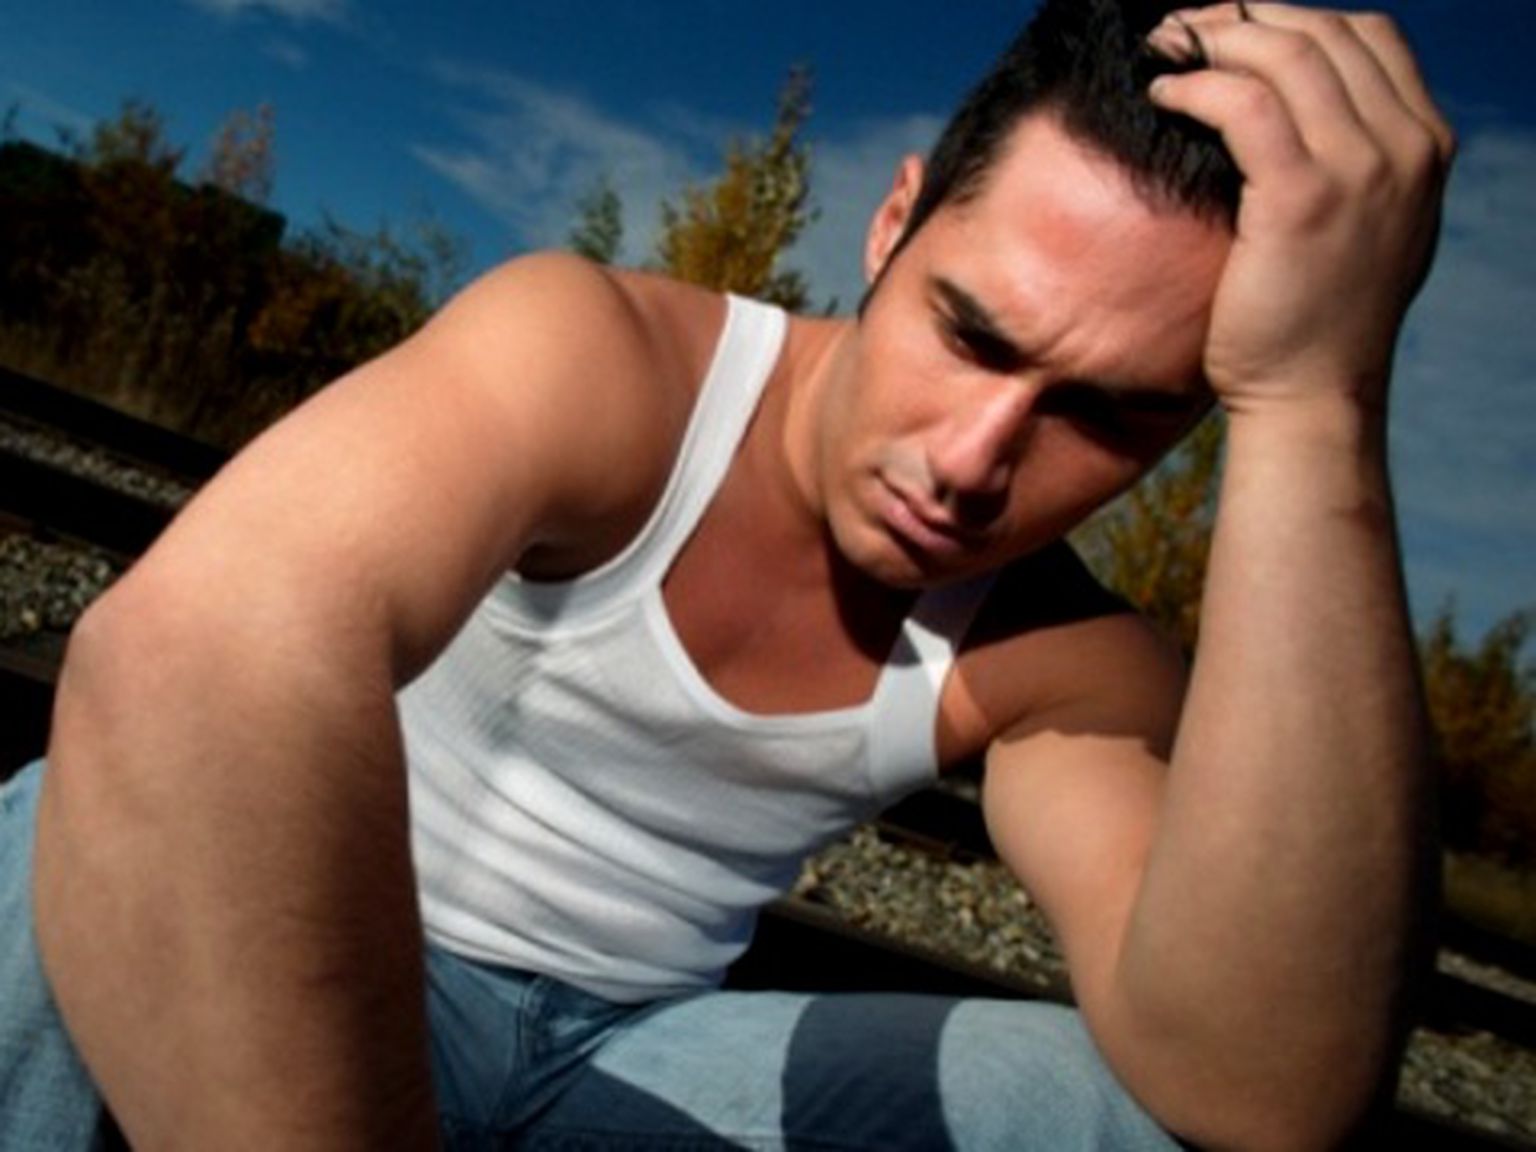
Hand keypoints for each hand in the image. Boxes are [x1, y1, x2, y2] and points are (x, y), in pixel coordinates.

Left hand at [1147, 4, 1455, 416]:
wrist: (1312, 395)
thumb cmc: (1318, 321)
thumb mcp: (1368, 229)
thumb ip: (1360, 164)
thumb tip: (1308, 112)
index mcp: (1425, 146)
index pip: (1369, 36)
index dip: (1293, 17)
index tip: (1233, 28)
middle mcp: (1404, 147)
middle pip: (1322, 33)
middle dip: (1242, 17)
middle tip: (1182, 28)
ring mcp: (1360, 169)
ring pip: (1284, 55)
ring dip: (1213, 39)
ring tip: (1165, 49)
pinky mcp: (1301, 197)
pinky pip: (1245, 105)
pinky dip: (1198, 84)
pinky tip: (1164, 93)